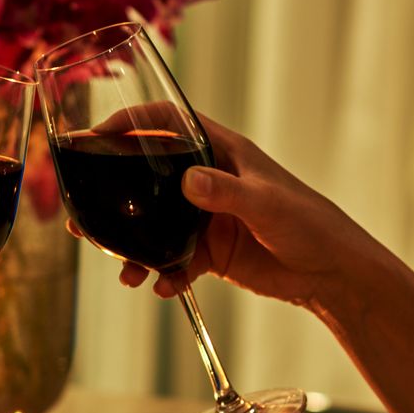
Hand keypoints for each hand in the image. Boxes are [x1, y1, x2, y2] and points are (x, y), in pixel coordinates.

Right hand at [115, 114, 382, 312]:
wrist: (332, 274)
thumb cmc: (311, 225)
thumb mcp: (269, 205)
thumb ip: (228, 192)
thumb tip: (188, 181)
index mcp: (221, 152)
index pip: (167, 123)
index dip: (130, 123)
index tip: (95, 136)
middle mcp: (207, 181)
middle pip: (147, 179)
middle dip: (113, 198)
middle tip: (81, 221)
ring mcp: (205, 218)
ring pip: (153, 227)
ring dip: (131, 249)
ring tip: (121, 271)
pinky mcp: (209, 253)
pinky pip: (173, 261)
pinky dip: (164, 276)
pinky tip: (163, 289)